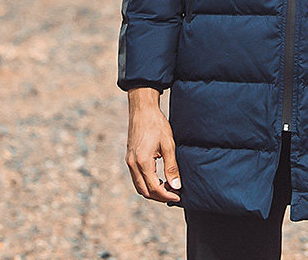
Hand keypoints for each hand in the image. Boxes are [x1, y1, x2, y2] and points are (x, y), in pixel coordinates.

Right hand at [124, 88, 182, 204]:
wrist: (142, 110)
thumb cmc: (157, 125)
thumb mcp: (168, 145)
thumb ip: (172, 166)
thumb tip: (176, 186)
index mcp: (143, 162)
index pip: (154, 188)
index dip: (167, 195)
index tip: (178, 196)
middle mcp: (133, 164)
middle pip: (145, 192)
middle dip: (160, 197)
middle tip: (174, 194)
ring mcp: (129, 162)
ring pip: (139, 187)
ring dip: (153, 191)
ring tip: (168, 188)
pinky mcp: (129, 158)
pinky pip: (136, 178)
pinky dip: (147, 184)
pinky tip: (158, 180)